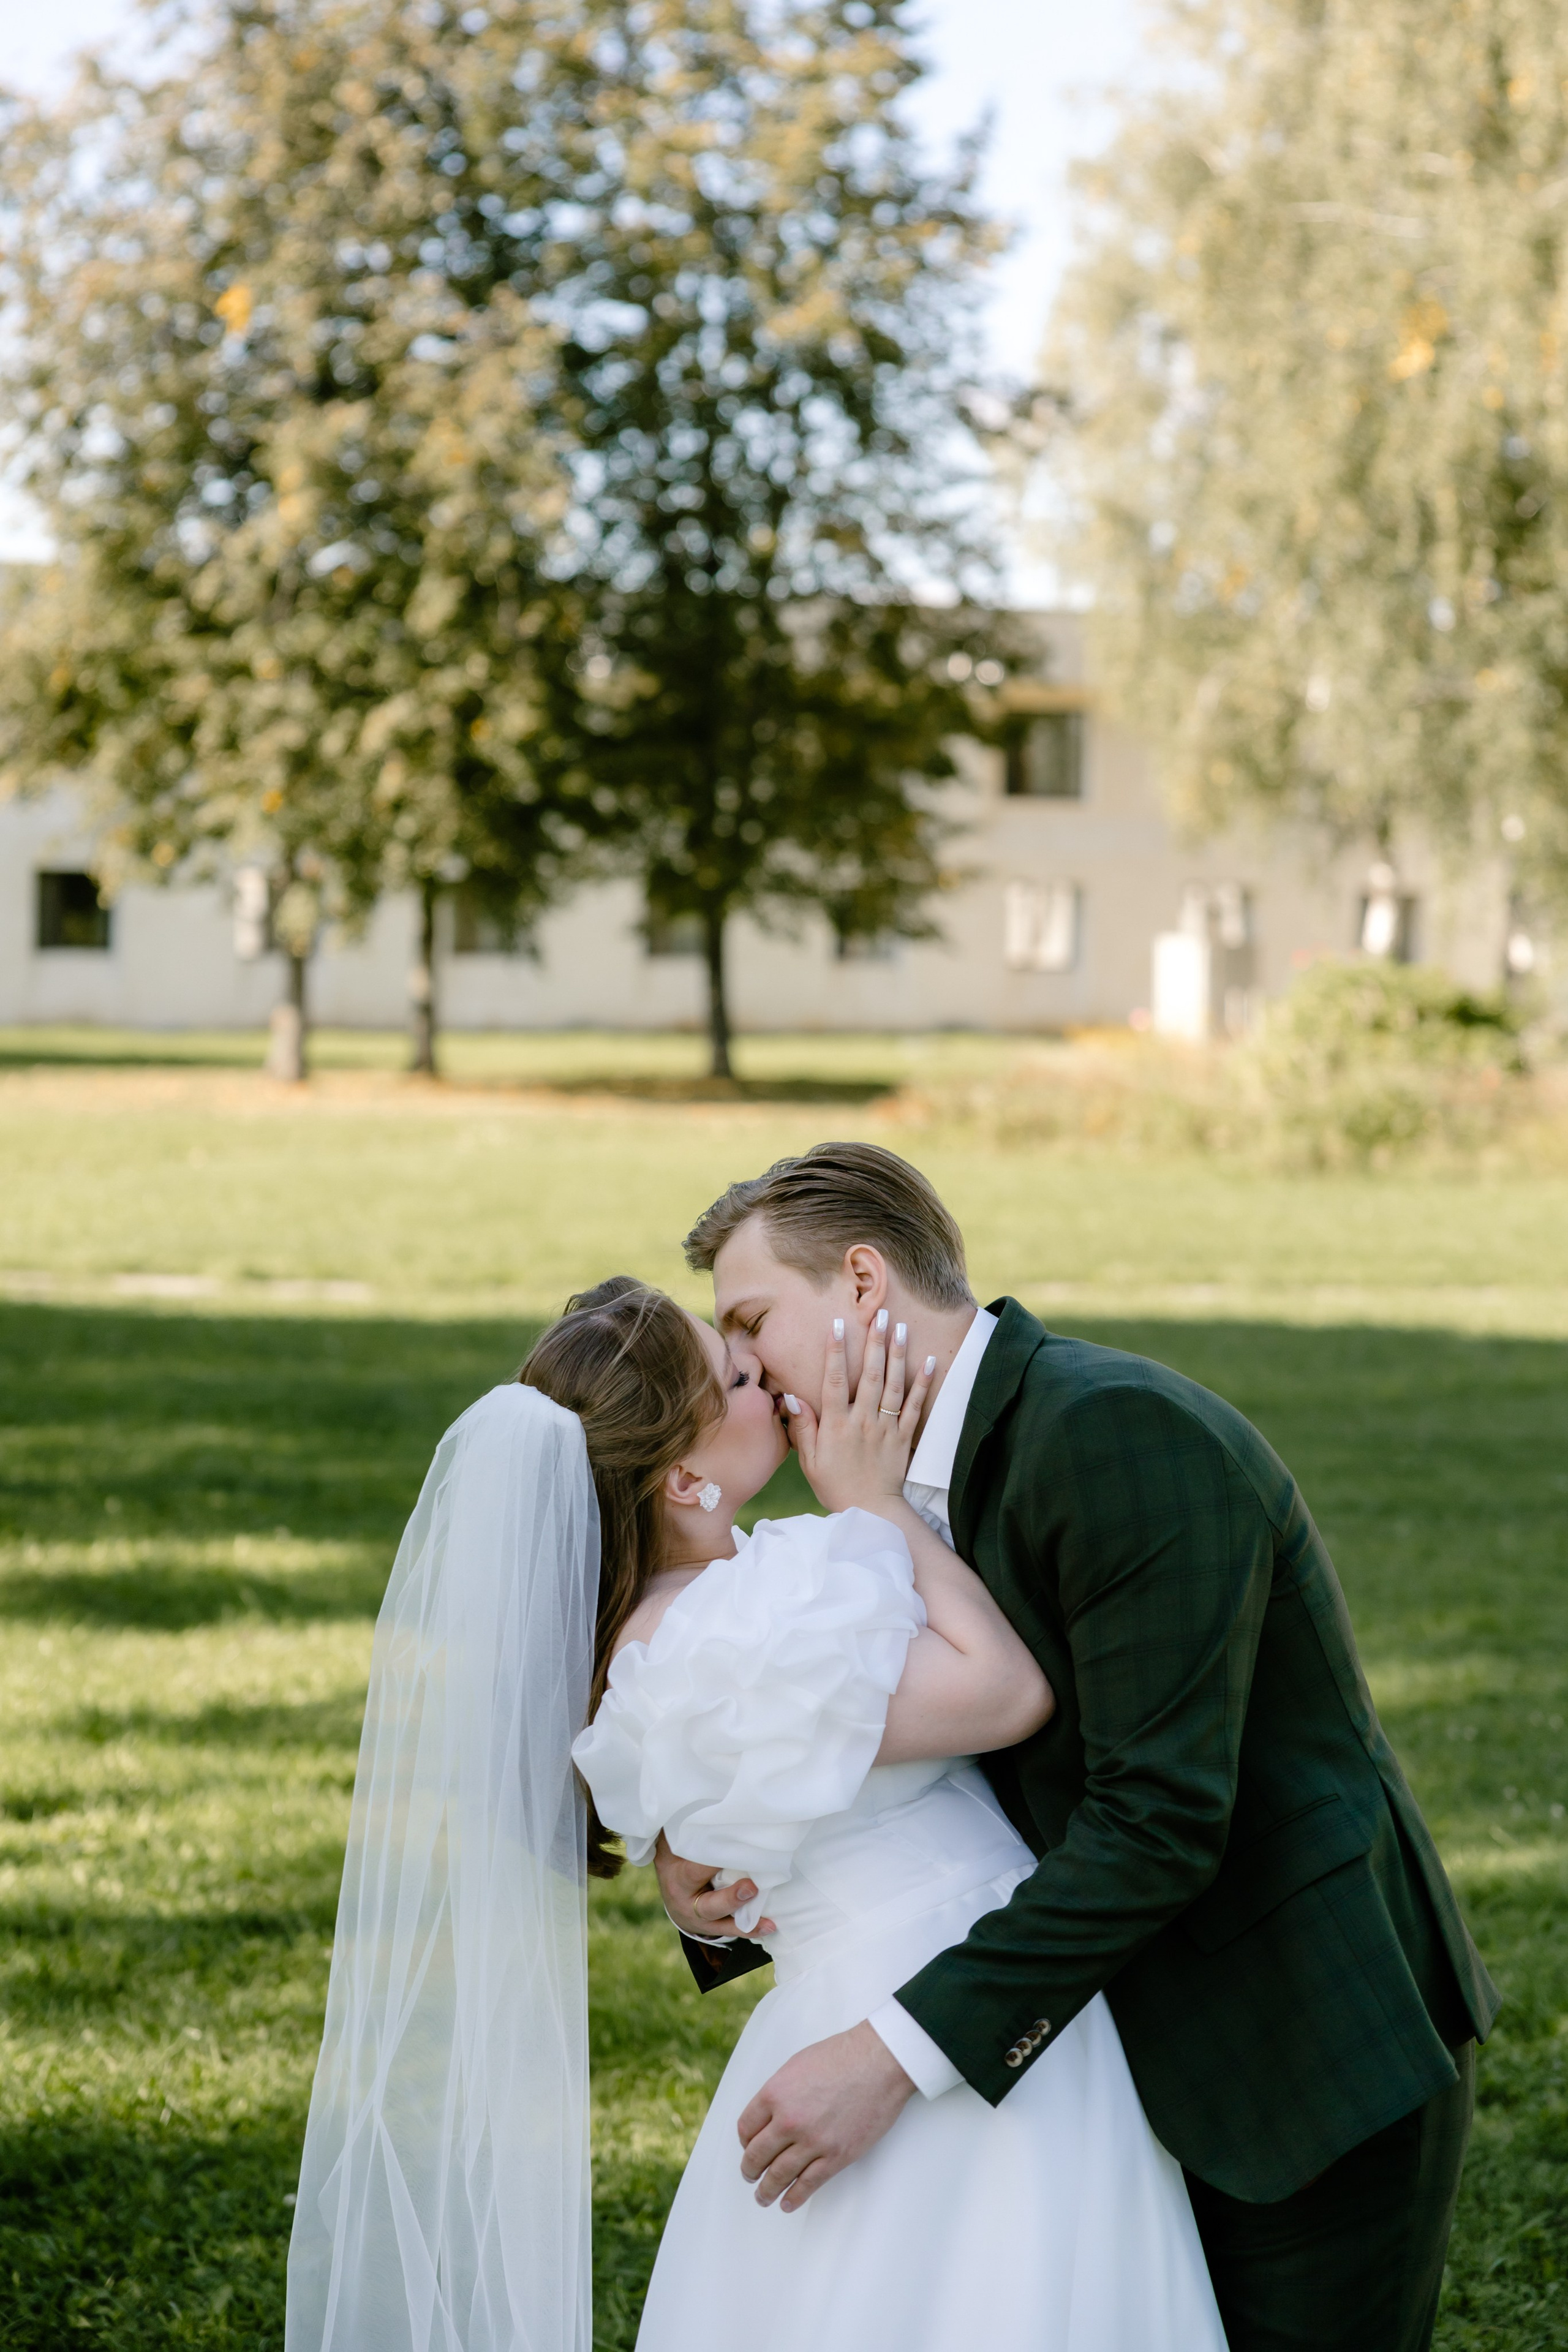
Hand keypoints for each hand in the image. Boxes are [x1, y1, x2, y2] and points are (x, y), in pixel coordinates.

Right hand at [654, 1834, 774, 1939]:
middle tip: (751, 1888)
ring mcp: (698, 1919)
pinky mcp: (711, 1928)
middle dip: (730, 1899)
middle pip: (708, 1905)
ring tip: (770, 1922)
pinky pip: (730, 1930)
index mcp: (678, 1877)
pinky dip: (751, 1929)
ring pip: (722, 1923)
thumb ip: (693, 1831)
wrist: (671, 1889)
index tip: (735, 1851)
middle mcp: (686, 1902)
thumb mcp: (678, 1844)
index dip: (714, 1862)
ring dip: (748, 1922)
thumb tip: (713, 1804)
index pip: (696, 1869)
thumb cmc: (679, 1857)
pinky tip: (770, 1926)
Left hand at [737, 2022, 914, 2210]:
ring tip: (763, 2197)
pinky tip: (787, 2203)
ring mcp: (813, 2141)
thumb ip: (780, 2092)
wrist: (879, 2062)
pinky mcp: (836, 2156)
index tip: (747, 2147)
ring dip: (767, 2189)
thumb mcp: (797, 2065)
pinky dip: (795, 2197)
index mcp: (775, 2093)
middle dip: (750, 2169)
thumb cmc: (842, 2057)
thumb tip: (770, 2116)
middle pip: (757, 2155)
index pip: (746, 2127)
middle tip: (750, 2175)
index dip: (744, 2141)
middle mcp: (789, 2120)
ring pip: (779, 2175)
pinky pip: (808, 2184)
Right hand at [783, 1312, 933, 1513]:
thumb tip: (790, 1396)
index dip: (835, 1352)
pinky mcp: (904, 1438)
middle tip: (880, 1314)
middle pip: (869, 1376)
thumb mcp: (809, 1459)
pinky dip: (923, 1384)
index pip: (834, 1381)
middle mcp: (862, 1422)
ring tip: (901, 1327)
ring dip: (897, 1355)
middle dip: (874, 1343)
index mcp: (836, 1425)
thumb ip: (803, 1426)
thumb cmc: (834, 1485)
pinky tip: (930, 1362)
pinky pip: (915, 1407)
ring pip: (893, 1386)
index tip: (838, 1325)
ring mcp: (885, 1428)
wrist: (869, 1511)